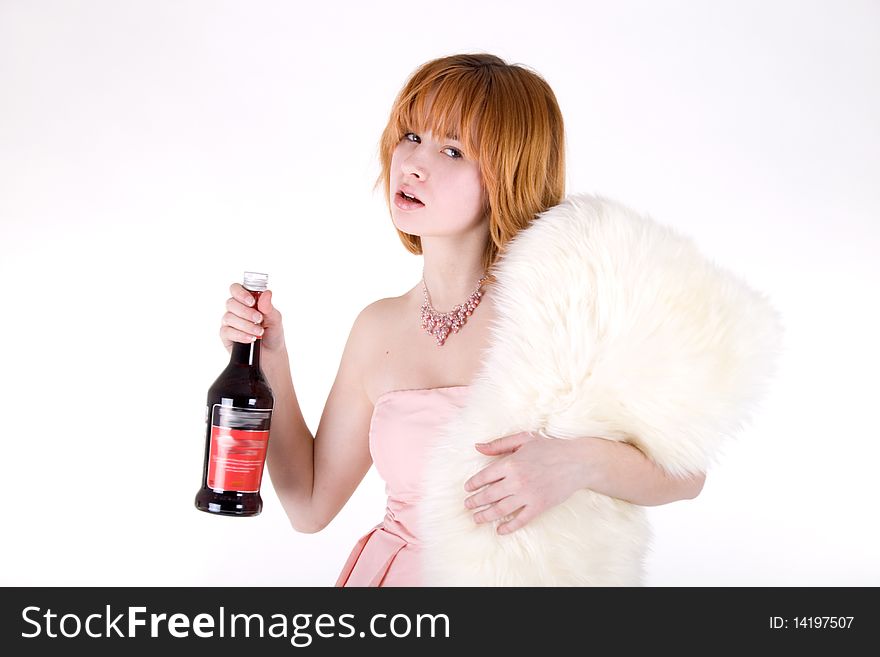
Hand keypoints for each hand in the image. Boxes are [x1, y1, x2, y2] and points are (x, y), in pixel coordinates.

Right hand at [220, 283, 285, 353]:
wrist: (272, 354)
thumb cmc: (273, 333)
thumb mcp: (275, 319)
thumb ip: (269, 307)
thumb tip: (267, 293)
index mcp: (247, 300)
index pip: (236, 289)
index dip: (241, 293)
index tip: (252, 301)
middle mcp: (236, 309)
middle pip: (231, 303)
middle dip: (246, 312)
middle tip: (259, 319)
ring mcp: (229, 322)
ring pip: (229, 317)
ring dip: (246, 325)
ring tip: (259, 332)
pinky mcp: (226, 335)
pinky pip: (227, 331)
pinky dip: (240, 335)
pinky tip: (251, 339)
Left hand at [463, 432, 585, 534]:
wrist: (577, 462)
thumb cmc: (550, 448)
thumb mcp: (523, 439)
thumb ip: (499, 444)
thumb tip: (477, 447)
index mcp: (511, 463)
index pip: (484, 477)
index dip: (473, 484)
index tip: (467, 489)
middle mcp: (516, 481)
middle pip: (488, 495)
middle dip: (474, 502)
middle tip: (467, 506)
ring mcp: (528, 495)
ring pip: (500, 510)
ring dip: (485, 516)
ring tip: (476, 518)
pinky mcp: (539, 506)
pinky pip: (520, 520)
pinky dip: (508, 528)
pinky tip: (500, 530)